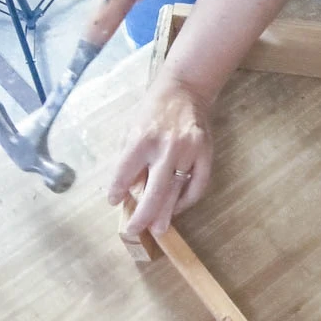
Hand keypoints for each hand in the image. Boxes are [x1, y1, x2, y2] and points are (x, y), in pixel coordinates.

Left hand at [108, 80, 213, 236]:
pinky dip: (188, 200)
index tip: (114, 201)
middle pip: (153, 192)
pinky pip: (198, 185)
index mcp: (141, 139)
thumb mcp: (131, 128)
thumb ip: (128, 159)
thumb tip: (127, 190)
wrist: (186, 89)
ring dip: (167, 213)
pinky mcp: (206, 154)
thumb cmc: (153, 109)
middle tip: (134, 231)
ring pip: (177, 192)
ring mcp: (189, 152)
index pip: (125, 174)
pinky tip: (178, 207)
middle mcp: (166, 147)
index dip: (117, 191)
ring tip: (159, 229)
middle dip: (142, 216)